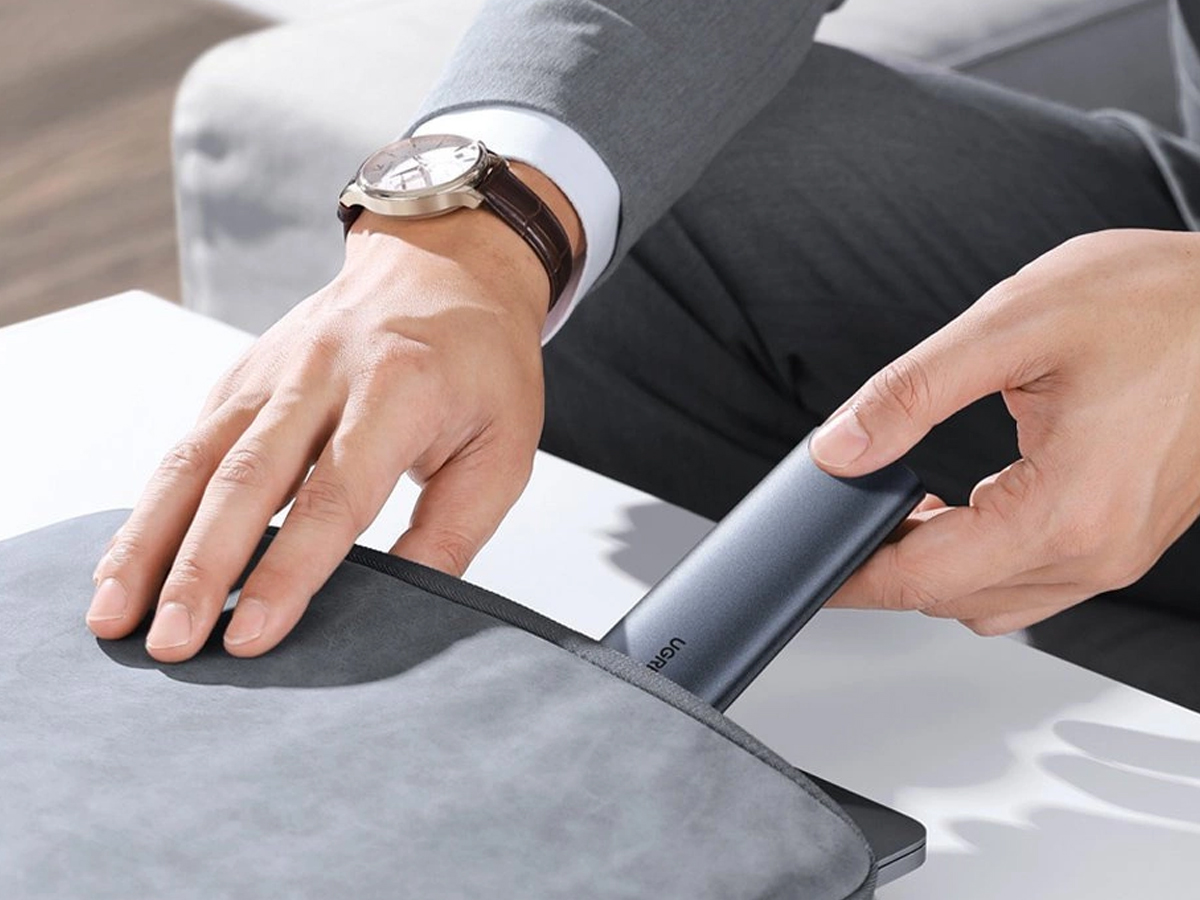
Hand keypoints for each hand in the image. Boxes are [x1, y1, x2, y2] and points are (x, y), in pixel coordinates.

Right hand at [86, 165, 580, 660]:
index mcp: (399, 390)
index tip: (251, 638)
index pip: (334, 495)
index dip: (289, 570)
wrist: (446, 263)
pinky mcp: (241, 377)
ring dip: (150, 541)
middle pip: (245, 480)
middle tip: (170, 645)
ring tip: (112, 615)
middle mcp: (321, 375)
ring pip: (195, 460)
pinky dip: (153, 506)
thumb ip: (454, 528)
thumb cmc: (482, 364)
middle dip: (200, 569)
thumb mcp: (504, 447)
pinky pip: (188, 445)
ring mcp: (270, 371)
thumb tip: (400, 604)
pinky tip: (128, 559)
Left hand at [811, 229, 1199, 634]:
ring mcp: (1120, 552)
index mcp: (1067, 510)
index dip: (855, 575)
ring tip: (900, 506)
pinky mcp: (1130, 537)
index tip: (811, 566)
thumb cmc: (1161, 303)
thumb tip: (841, 448)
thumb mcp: (1015, 324)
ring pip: (995, 600)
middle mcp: (1099, 551)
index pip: (925, 578)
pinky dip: (985, 557)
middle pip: (955, 598)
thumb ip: (913, 393)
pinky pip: (1036, 579)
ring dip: (938, 567)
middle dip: (890, 566)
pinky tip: (963, 508)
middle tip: (847, 517)